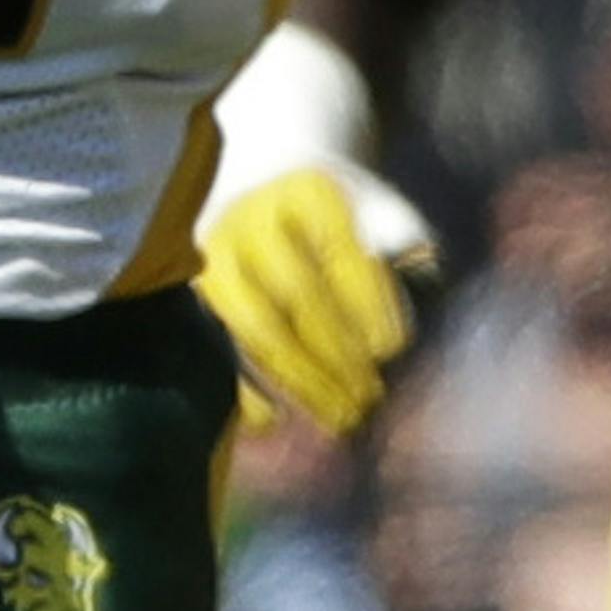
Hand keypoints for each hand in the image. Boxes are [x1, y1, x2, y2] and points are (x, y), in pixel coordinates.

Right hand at [198, 163, 436, 435]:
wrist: (262, 190)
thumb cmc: (335, 218)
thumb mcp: (374, 210)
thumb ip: (399, 241)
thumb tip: (416, 277)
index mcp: (308, 192)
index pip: (341, 253)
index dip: (368, 305)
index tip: (392, 350)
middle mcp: (254, 218)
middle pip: (297, 295)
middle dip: (338, 355)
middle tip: (369, 397)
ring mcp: (215, 256)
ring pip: (255, 329)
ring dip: (302, 382)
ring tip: (340, 417)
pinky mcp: (194, 293)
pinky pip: (216, 350)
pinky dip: (246, 391)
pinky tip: (279, 420)